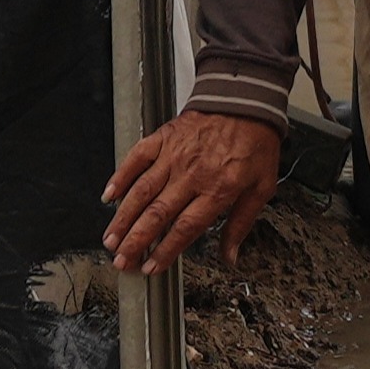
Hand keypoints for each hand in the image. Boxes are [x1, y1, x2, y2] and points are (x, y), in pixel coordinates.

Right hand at [102, 110, 286, 275]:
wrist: (246, 101)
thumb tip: (230, 257)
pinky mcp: (162, 138)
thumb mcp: (261, 188)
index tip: (151, 267)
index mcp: (217, 190)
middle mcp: (191, 175)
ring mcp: (173, 156)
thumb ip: (241, 224)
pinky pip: (136, 158)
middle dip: (136, 241)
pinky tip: (108, 196)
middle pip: (157, 215)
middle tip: (121, 260)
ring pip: (142, 192)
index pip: (185, 228)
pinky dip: (120, 177)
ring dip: (123, 218)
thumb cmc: (255, 144)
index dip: (165, 251)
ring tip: (110, 239)